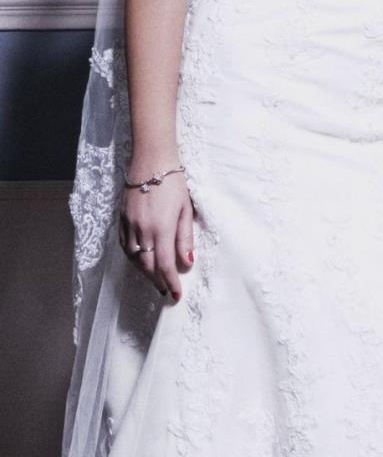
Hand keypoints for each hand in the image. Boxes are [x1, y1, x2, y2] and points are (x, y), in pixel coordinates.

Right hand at [119, 166, 194, 301]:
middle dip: (158, 281)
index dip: (171, 283)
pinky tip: (141, 261)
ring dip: (145, 272)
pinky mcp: (121, 219)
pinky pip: (125, 246)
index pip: (165, 265)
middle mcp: (142, 230)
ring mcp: (129, 225)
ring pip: (135, 258)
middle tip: (166, 291)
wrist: (150, 160)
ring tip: (155, 280)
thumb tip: (187, 262)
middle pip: (148, 266)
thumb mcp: (186, 209)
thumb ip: (185, 237)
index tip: (176, 295)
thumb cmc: (174, 182)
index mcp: (161, 228)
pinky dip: (133, 258)